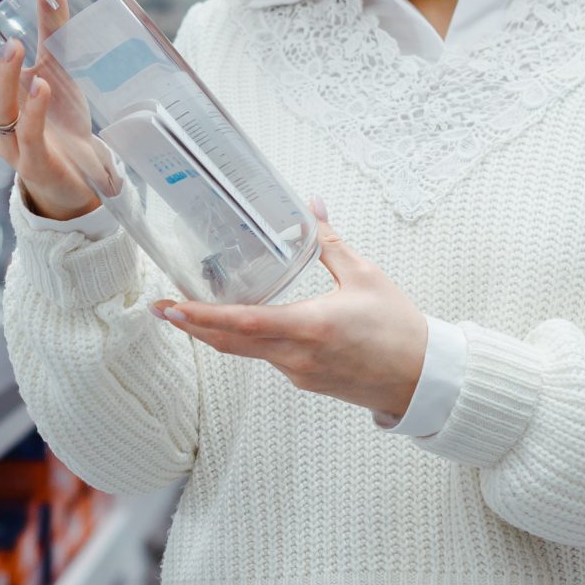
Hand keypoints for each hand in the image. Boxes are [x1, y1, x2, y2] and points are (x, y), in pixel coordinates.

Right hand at [0, 0, 103, 221]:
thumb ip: (51, 24)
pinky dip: (33, 111)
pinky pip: (28, 135)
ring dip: (2, 77)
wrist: (83, 171)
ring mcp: (11, 141)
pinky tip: (41, 88)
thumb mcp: (56, 64)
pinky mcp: (34, 160)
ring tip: (14, 46)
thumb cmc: (60, 115)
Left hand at [152, 206, 428, 417]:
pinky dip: (245, 340)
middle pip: (230, 343)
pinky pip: (266, 358)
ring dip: (216, 333)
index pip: (243, 322)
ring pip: (245, 352)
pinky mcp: (303, 380)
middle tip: (161, 310)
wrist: (422, 378)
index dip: (202, 316)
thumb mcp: (364, 275)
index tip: (172, 308)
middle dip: (193, 326)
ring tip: (189, 312)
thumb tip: (312, 204)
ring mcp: (297, 372)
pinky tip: (237, 325)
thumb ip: (328, 241)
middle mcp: (296, 355)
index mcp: (310, 326)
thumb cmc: (398, 328)